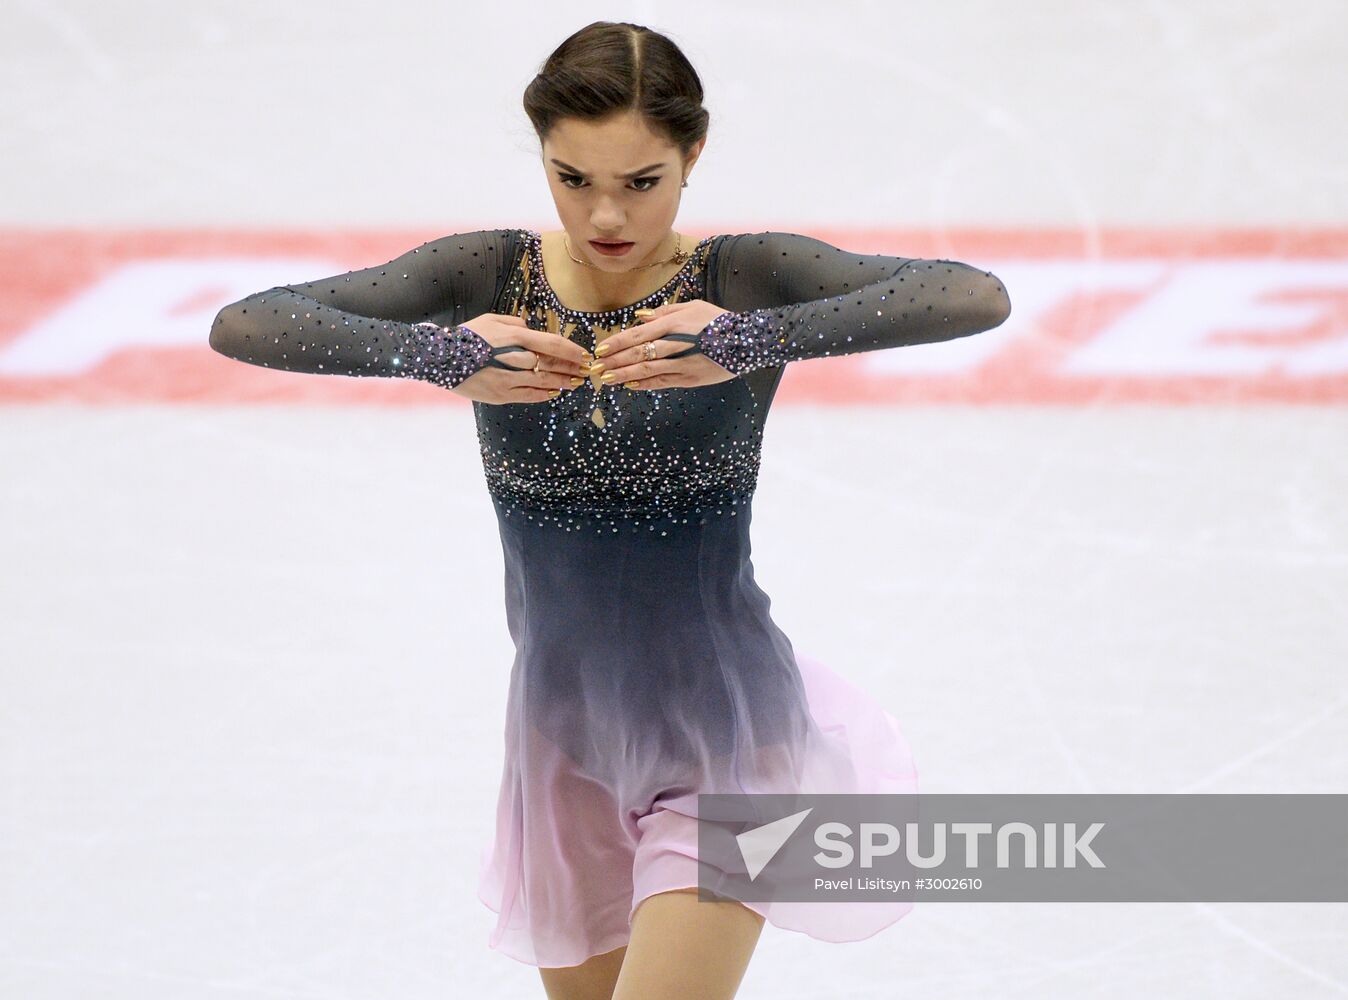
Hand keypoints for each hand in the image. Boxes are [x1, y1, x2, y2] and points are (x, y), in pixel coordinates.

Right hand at [451, 313, 594, 403]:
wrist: (439, 358)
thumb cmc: (467, 336)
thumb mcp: (490, 320)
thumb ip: (514, 324)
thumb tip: (532, 329)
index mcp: (512, 337)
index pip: (550, 344)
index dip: (571, 350)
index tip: (585, 354)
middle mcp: (512, 358)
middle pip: (550, 365)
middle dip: (571, 368)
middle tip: (586, 371)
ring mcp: (506, 379)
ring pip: (542, 383)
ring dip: (561, 383)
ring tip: (575, 383)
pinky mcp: (499, 395)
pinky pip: (527, 396)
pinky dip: (542, 395)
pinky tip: (553, 393)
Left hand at [591, 300, 736, 388]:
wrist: (747, 341)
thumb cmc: (717, 320)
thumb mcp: (692, 307)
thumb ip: (664, 312)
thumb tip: (639, 317)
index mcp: (675, 323)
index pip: (639, 334)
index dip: (618, 343)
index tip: (601, 350)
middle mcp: (677, 343)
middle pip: (640, 354)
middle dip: (615, 362)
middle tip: (596, 369)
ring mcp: (684, 363)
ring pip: (649, 371)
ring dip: (625, 376)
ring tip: (607, 379)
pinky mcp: (691, 378)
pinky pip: (663, 382)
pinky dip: (646, 384)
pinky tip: (631, 385)